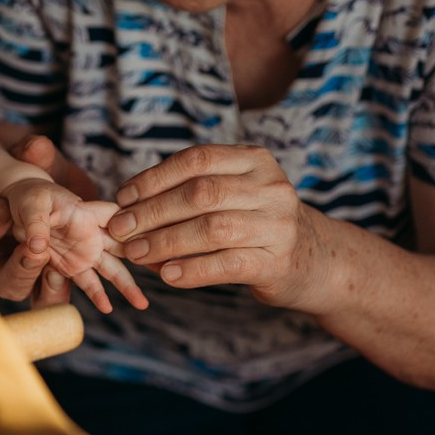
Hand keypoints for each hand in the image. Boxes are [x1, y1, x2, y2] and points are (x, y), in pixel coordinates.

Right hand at [0, 135, 88, 306]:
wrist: (60, 197)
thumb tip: (37, 146)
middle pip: (5, 280)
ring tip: (61, 272)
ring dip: (52, 287)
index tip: (0, 208)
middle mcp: (11, 263)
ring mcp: (42, 272)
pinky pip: (76, 290)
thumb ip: (34, 155)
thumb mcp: (35, 163)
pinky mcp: (71, 272)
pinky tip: (107, 303)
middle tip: (35, 251)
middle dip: (21, 267)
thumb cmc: (37, 182)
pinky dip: (92, 294)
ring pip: (37, 294)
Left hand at [2, 177, 147, 312]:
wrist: (17, 208)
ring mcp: (85, 250)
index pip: (119, 217)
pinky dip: (98, 295)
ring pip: (112, 269)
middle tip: (168, 270)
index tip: (157, 239)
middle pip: (127, 244)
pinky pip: (89, 282)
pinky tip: (108, 309)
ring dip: (127, 285)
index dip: (139, 226)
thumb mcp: (29, 204)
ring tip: (142, 305)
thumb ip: (36, 224)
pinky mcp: (73, 265)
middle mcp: (92, 232)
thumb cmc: (27, 198)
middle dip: (147, 256)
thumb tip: (37, 247)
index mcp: (87, 211)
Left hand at [109, 144, 325, 308]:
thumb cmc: (255, 222)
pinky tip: (167, 274)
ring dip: (165, 242)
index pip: (196, 160)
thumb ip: (190, 192)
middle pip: (200, 194)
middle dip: (152, 212)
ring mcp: (278, 225)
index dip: (154, 178)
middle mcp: (270, 187)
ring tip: (135, 253)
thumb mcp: (232, 193)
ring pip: (211, 228)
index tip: (122, 197)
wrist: (313, 259)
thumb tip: (128, 208)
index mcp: (254, 160)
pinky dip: (192, 270)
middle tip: (120, 229)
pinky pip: (227, 264)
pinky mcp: (277, 262)